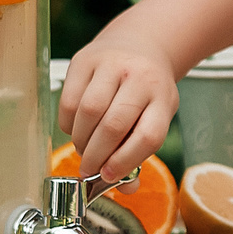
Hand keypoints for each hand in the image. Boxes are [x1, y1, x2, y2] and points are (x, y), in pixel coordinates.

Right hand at [60, 33, 179, 182]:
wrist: (138, 44)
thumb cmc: (146, 91)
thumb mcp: (156, 116)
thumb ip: (140, 152)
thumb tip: (125, 189)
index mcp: (163, 98)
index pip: (148, 136)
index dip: (126, 161)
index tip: (109, 176)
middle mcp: (140, 78)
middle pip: (114, 125)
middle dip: (97, 156)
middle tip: (89, 170)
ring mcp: (112, 65)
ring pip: (89, 112)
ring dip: (81, 140)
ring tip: (84, 150)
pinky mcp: (85, 60)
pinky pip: (69, 100)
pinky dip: (69, 124)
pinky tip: (77, 128)